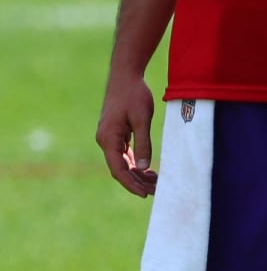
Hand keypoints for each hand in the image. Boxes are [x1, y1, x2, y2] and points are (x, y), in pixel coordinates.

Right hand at [96, 74, 157, 196]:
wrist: (126, 76)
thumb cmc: (134, 95)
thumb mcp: (142, 119)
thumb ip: (144, 143)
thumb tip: (144, 168)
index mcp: (108, 139)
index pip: (118, 169)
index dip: (131, 184)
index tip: (145, 194)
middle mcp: (105, 141)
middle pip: (120, 169)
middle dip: (136, 181)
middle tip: (156, 191)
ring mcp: (110, 137)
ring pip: (123, 162)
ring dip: (137, 174)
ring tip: (155, 184)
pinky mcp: (116, 133)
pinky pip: (125, 154)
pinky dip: (136, 162)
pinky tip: (149, 170)